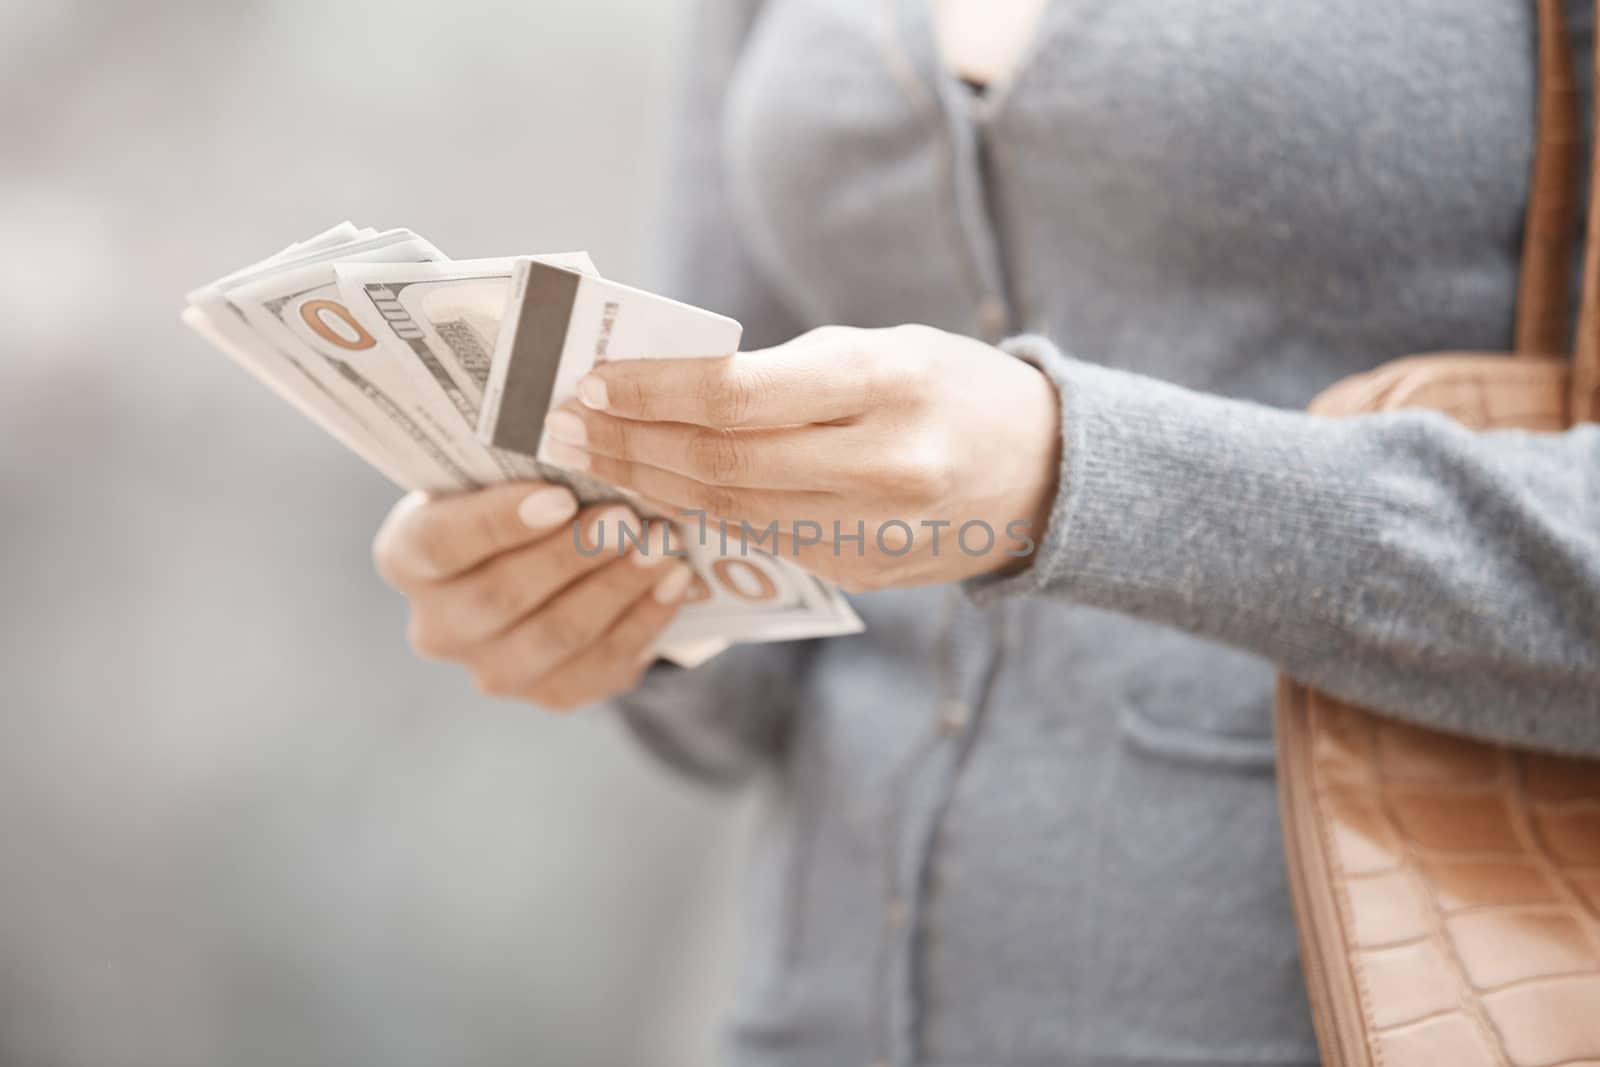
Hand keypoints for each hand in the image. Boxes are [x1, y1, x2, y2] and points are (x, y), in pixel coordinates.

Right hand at [372, 482, 693, 709]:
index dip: (498, 523)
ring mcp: (493, 669)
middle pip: (500, 596)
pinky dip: (644, 619)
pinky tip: (674, 580)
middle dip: (571, 555)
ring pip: (556, 635)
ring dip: (616, 586)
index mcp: (408, 558)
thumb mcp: (505, 476)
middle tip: (625, 517)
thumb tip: (581, 431)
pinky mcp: (552, 695)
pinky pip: (602, 665)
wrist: (551, 565)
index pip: (439, 545)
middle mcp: (438, 625)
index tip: (559, 496)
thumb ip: (522, 464)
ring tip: (661, 543)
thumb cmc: (520, 499)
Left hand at [539, 324, 1060, 590]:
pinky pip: (760, 539)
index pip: (735, 394)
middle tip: (564, 424)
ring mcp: (873, 528)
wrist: (1044, 471)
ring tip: (592, 457)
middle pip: (720, 460)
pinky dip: (697, 515)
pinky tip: (653, 492)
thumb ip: (779, 371)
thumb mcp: (877, 348)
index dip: (651, 392)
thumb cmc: (947, 387)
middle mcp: (882, 463)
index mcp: (886, 383)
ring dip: (648, 484)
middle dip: (630, 441)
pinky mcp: (862, 570)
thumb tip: (662, 385)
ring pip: (729, 511)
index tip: (592, 380)